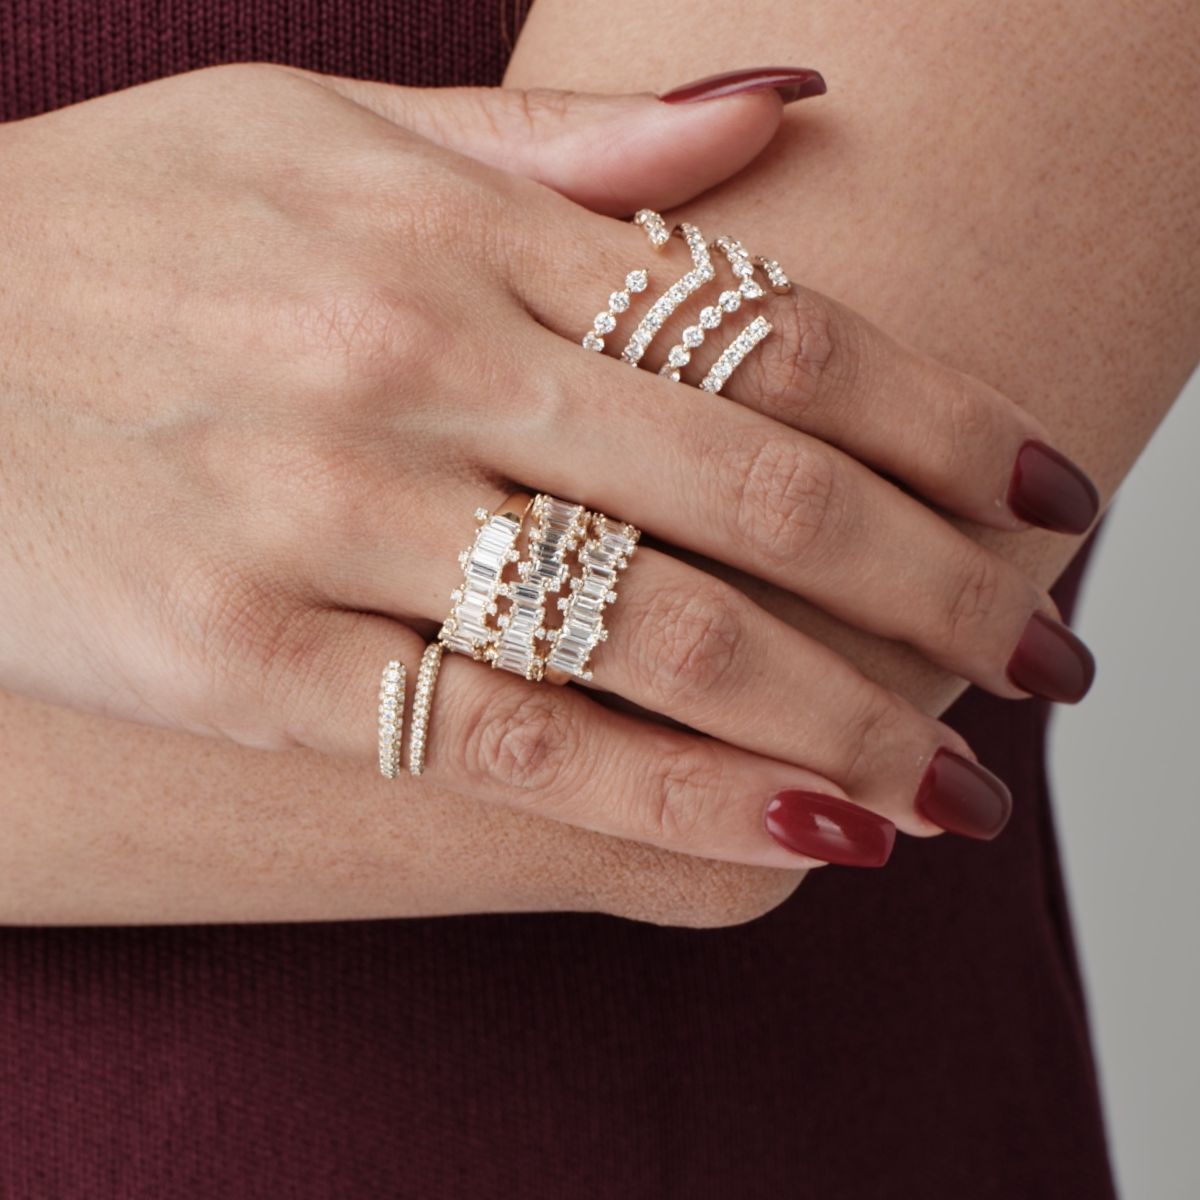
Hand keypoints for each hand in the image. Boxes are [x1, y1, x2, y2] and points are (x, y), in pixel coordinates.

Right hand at [0, 63, 1093, 872]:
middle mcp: (412, 355)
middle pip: (761, 489)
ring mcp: (328, 511)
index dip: (939, 419)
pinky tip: (806, 842)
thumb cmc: (113, 233)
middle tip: (1050, 657)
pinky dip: (678, 802)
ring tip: (960, 786)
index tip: (1042, 497)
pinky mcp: (249, 660)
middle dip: (940, 589)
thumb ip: (561, 142)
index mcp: (451, 223)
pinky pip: (516, 746)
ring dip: (848, 719)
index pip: (773, 323)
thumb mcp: (316, 126)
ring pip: (664, 634)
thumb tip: (783, 108)